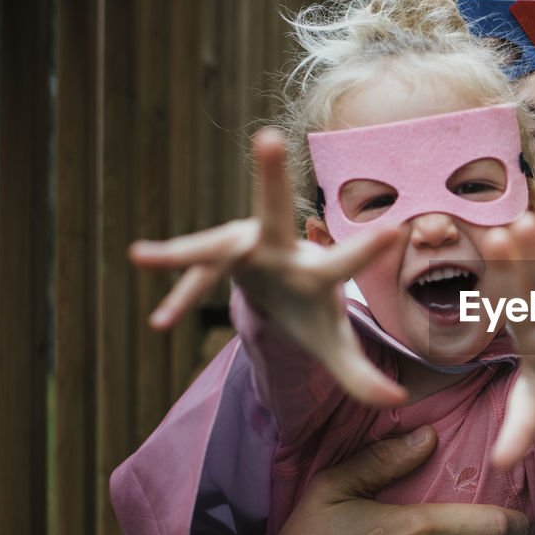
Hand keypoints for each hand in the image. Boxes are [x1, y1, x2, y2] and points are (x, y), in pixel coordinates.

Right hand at [129, 128, 405, 406]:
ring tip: (138, 254)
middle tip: (268, 136)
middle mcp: (280, 250)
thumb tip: (396, 398)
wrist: (278, 289)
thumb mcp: (336, 347)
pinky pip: (194, 278)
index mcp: (317, 271)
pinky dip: (178, 296)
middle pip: (275, 211)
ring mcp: (245, 251)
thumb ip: (362, 375)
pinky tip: (160, 322)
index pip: (346, 263)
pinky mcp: (219, 260)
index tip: (396, 231)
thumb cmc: (312, 312)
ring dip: (181, 249)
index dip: (368, 251)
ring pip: (213, 243)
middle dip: (270, 178)